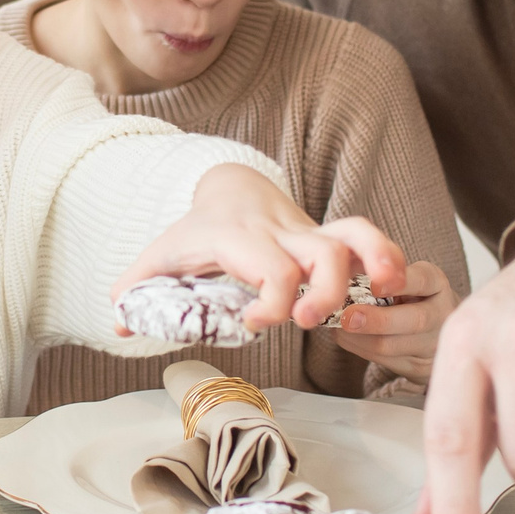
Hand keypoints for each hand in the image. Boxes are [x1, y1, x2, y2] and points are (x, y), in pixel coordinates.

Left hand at [114, 163, 409, 335]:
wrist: (228, 188)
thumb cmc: (194, 232)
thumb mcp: (160, 255)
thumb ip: (135, 287)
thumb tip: (119, 321)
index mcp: (238, 237)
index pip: (268, 267)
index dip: (272, 301)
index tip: (255, 324)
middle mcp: (278, 231)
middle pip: (319, 251)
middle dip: (323, 290)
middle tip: (308, 322)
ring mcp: (306, 232)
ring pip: (351, 233)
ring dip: (373, 263)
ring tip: (384, 294)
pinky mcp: (325, 238)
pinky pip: (364, 237)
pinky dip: (386, 257)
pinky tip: (395, 286)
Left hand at [328, 258, 458, 383]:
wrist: (431, 326)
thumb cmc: (405, 292)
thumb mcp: (401, 274)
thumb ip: (378, 273)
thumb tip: (342, 273)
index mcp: (436, 283)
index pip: (422, 280)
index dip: (399, 284)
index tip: (374, 286)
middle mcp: (442, 314)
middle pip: (415, 320)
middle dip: (378, 320)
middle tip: (348, 316)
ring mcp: (433, 344)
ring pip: (393, 345)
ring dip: (359, 337)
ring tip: (337, 325)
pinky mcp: (420, 367)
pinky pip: (384, 361)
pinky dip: (359, 347)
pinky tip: (345, 336)